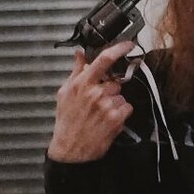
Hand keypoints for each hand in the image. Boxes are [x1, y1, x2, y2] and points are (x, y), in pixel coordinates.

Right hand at [48, 41, 135, 161]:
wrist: (70, 149)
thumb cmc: (67, 121)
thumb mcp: (65, 93)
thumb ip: (75, 71)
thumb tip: (79, 54)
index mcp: (83, 83)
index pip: (104, 59)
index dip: (119, 48)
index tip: (128, 44)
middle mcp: (96, 92)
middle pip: (115, 82)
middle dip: (110, 90)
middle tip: (98, 102)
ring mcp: (107, 105)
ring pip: (121, 96)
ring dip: (115, 103)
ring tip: (101, 114)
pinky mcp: (116, 118)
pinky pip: (127, 107)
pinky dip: (121, 113)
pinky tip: (108, 120)